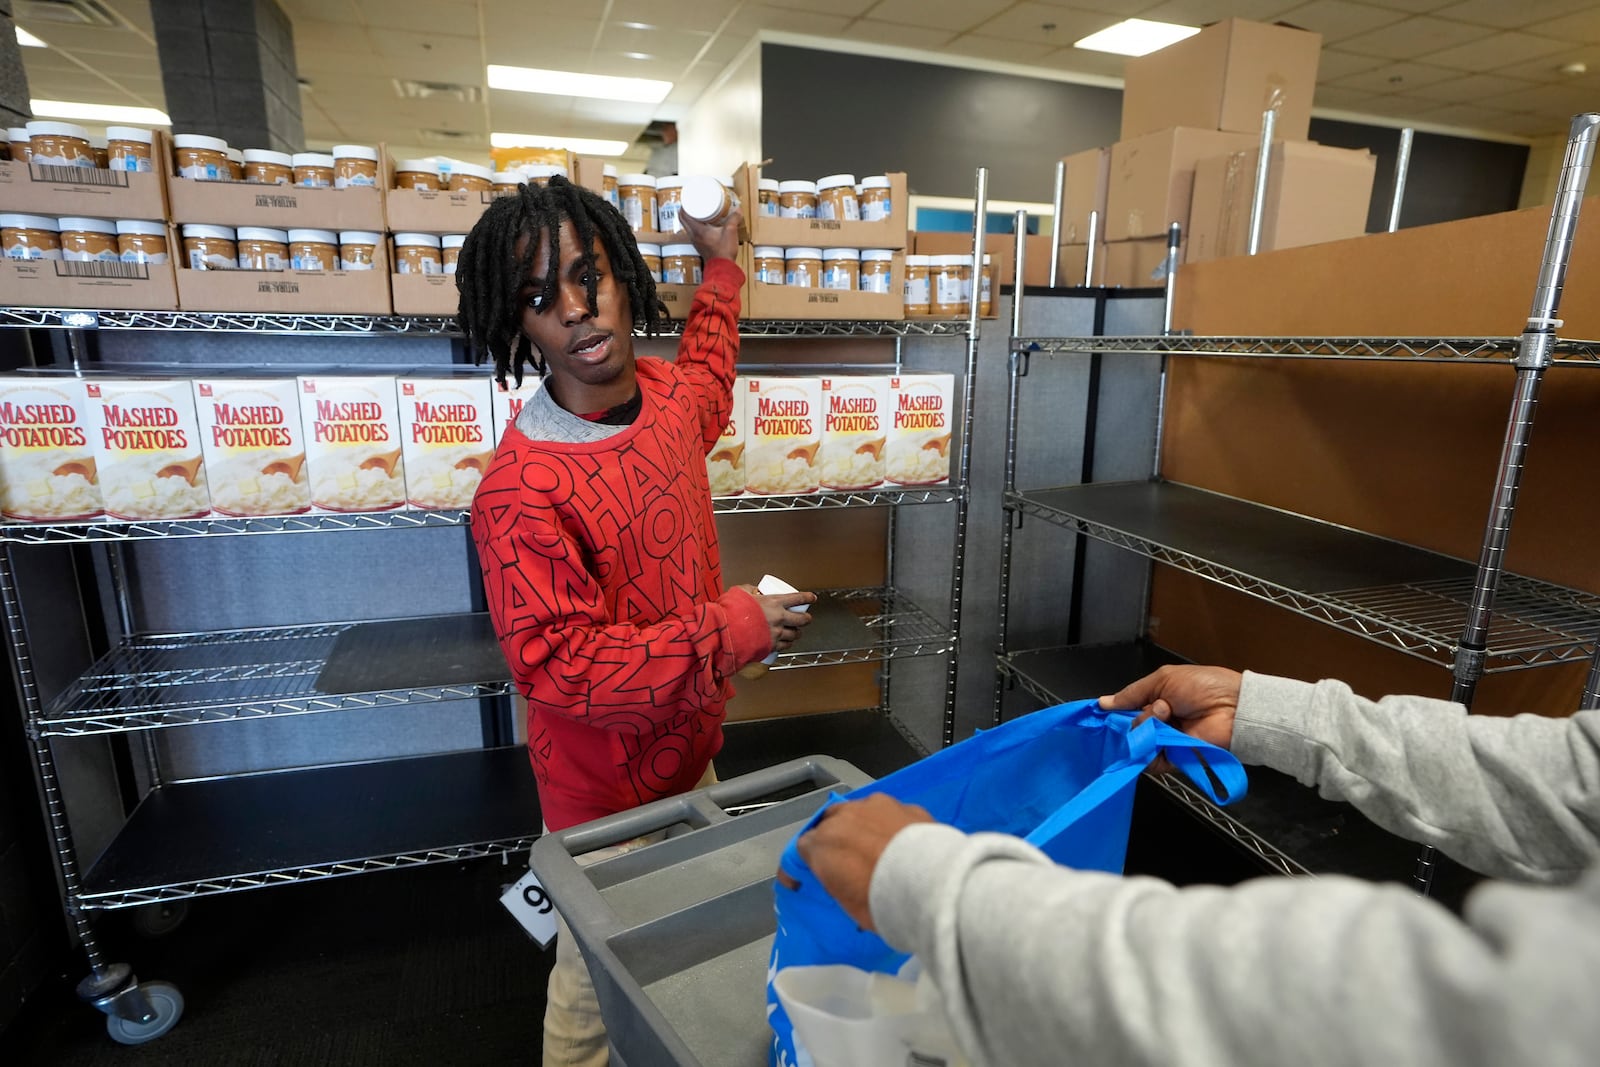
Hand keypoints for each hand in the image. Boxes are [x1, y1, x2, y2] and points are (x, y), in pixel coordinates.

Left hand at [681, 204, 741, 263]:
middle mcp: (693, 235)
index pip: (683, 215)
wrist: (722, 268)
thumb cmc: (723, 252)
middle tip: (693, 202)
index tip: (688, 198)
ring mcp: (695, 241)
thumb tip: (738, 209)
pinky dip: (695, 225)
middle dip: (686, 209)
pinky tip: (705, 223)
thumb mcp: (730, 232)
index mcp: (697, 230)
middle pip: (683, 219)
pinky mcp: (699, 245)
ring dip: (690, 217)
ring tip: (699, 210)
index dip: (684, 205)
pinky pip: (693, 232)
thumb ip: (734, 219)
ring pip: (687, 226)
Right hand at [736, 584, 815, 653]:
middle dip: (806, 618)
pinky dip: (787, 644)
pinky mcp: (770, 646)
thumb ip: (749, 590)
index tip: (812, 598)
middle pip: (802, 619)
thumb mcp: (739, 593)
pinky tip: (786, 642)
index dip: (808, 598)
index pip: (798, 598)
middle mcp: (779, 618)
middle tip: (805, 618)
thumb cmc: (730, 612)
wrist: (724, 631)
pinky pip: (785, 646)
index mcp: (774, 602)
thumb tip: (753, 590)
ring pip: (795, 634)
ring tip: (795, 632)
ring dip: (797, 633)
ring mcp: (776, 633)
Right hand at [788, 794, 932, 930]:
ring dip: (862, 826)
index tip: (811, 876)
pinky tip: (902, 843)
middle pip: (828, 822)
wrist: (930, 883)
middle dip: (833, 838)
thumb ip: (839, 883)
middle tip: (846, 860)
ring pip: (859, 812)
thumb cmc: (884, 902)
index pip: (803, 848)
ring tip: (877, 848)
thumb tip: (847, 882)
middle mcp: (844, 817)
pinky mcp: (905, 805)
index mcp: (823, 845)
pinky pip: (890, 814)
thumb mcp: (850, 905)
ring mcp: (876, 806)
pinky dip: (890, 826)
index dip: (807, 863)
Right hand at [1099, 664, 1241, 749]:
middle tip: (1156, 708)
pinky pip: (1149, 761)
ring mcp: (1164, 741)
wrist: (1234, 709)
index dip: (1115, 711)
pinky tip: (1158, 736)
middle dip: (1135, 716)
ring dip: (1147, 727)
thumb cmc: (1202, 687)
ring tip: (1166, 716)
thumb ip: (1132, 693)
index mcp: (1155, 699)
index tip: (1103, 712)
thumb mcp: (1163, 680)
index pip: (1126, 709)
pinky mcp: (1173, 759)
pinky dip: (1148, 751)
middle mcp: (1157, 722)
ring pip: (1137, 741)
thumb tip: (1102, 703)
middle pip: (1128, 727)